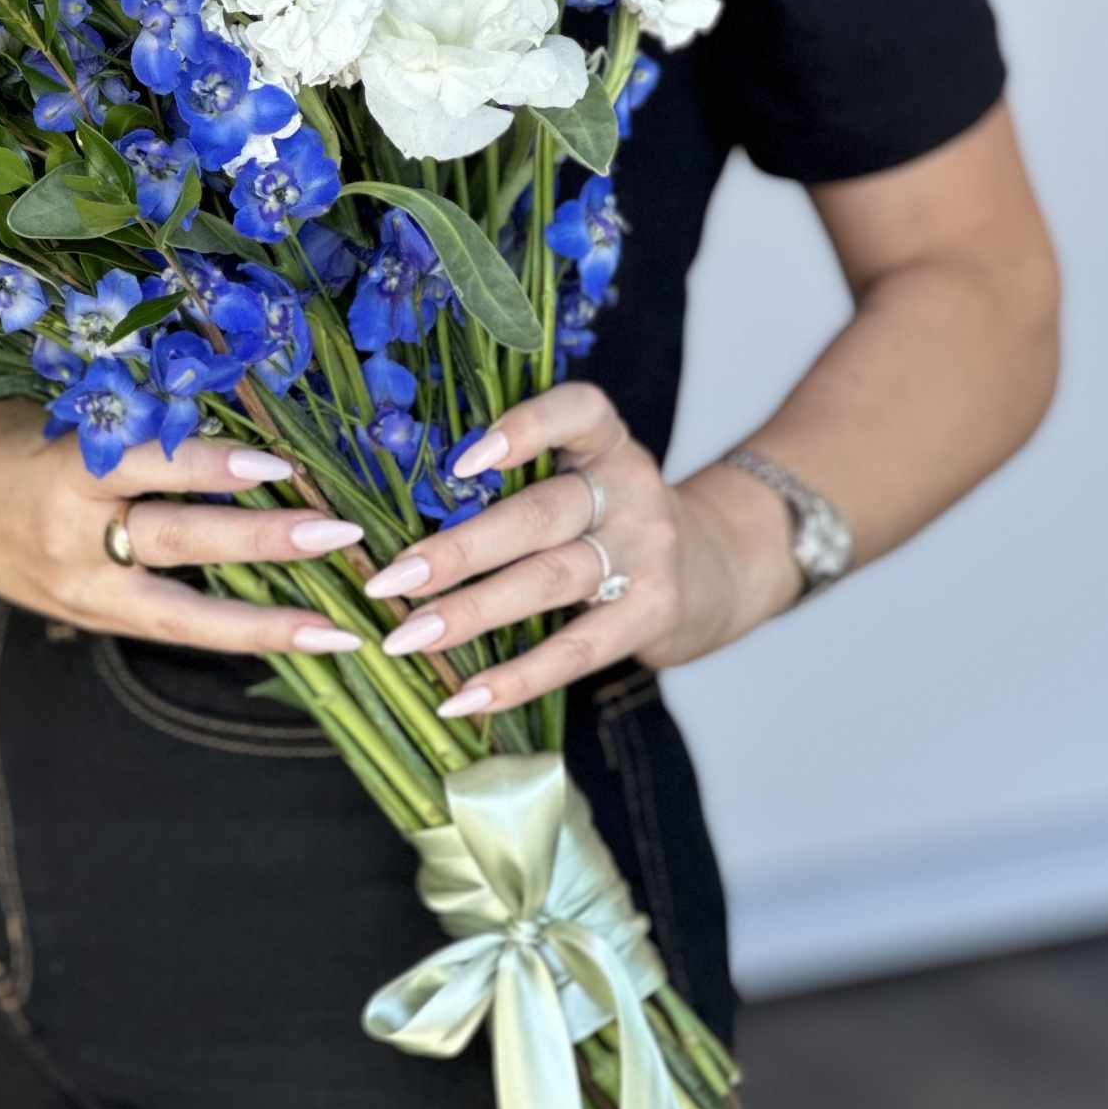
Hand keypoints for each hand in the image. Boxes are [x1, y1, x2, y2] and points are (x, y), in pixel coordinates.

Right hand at [0, 396, 368, 656]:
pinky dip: (232, 633)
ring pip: (184, 614)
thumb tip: (250, 414)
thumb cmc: (5, 429)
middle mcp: (72, 537)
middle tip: (340, 533)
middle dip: (265, 542)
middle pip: (180, 541)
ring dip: (266, 619)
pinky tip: (295, 638)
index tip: (281, 462)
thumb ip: (143, 426)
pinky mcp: (86, 618)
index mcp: (64, 469)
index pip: (152, 467)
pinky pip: (170, 628)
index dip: (215, 465)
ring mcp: (79, 590)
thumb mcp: (66, 412)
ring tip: (337, 626)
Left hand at [360, 383, 802, 718]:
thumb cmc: (614, 516)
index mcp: (605, 443)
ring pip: (548, 581)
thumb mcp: (586, 475)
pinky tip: (464, 697)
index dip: (524, 430)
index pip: (578, 412)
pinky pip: (576, 649)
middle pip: (538, 515)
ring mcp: (646, 553)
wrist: (719, 567)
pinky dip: (517, 676)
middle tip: (388, 579)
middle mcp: (629, 490)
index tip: (462, 463)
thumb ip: (522, 480)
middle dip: (457, 550)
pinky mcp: (652, 614)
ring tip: (406, 639)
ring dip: (470, 613)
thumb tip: (401, 512)